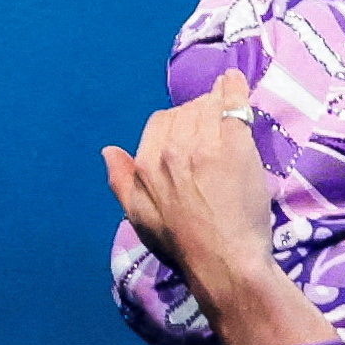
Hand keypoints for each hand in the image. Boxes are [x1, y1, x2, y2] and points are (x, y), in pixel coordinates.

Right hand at [103, 73, 330, 344]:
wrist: (223, 262)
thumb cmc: (181, 246)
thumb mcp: (138, 218)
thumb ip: (121, 181)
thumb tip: (108, 151)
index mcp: (146, 164)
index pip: (159, 123)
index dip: (177, 125)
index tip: (192, 134)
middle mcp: (171, 149)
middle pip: (184, 111)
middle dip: (197, 114)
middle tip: (213, 129)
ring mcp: (203, 145)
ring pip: (208, 105)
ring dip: (217, 104)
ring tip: (228, 109)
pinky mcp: (234, 145)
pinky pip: (232, 104)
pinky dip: (234, 90)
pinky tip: (236, 82)